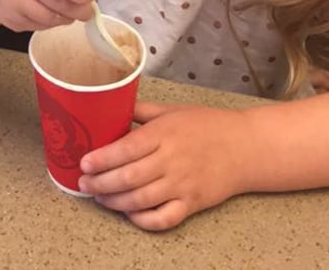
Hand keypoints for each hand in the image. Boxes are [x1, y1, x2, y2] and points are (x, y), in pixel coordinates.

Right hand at [0, 0, 95, 31]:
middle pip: (58, 3)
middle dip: (80, 8)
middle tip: (87, 6)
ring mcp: (11, 2)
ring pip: (51, 19)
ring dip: (67, 16)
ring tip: (68, 6)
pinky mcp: (10, 20)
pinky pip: (40, 27)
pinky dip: (51, 22)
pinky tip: (49, 9)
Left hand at [78, 101, 250, 229]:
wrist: (245, 147)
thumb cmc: (207, 125)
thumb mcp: (173, 111)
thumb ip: (142, 111)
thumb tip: (113, 108)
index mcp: (164, 133)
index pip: (125, 148)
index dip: (101, 158)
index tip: (83, 163)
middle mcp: (171, 160)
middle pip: (128, 177)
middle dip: (100, 183)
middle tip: (84, 184)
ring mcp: (182, 184)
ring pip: (141, 200)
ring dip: (115, 202)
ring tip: (100, 198)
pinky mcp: (192, 203)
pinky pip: (163, 218)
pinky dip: (143, 220)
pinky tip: (130, 213)